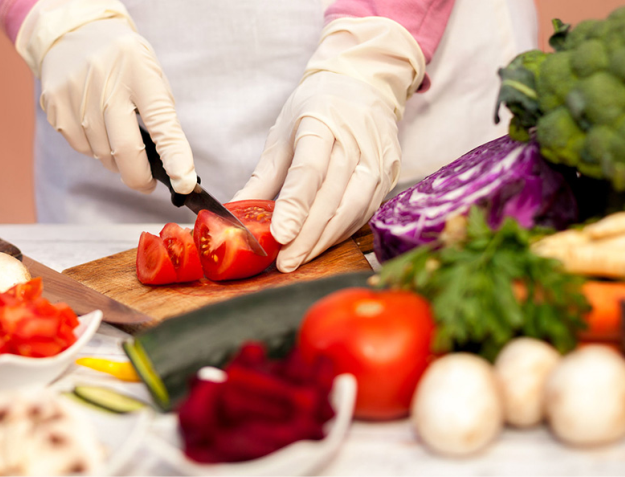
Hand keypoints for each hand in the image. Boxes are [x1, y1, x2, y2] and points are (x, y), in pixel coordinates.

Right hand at [16, 0, 196, 193]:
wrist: (74, 32)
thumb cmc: (123, 62)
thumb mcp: (150, 76)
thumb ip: (160, 117)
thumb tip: (170, 168)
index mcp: (139, 71)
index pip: (162, 123)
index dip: (175, 157)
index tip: (184, 182)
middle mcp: (106, 81)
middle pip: (126, 150)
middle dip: (140, 177)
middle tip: (148, 182)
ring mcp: (76, 94)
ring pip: (102, 154)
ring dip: (115, 159)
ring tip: (117, 134)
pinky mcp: (55, 105)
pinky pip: (81, 146)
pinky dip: (93, 147)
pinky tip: (95, 125)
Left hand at [233, 17, 425, 271]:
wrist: (364, 83)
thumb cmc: (317, 108)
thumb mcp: (282, 133)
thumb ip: (263, 177)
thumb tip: (234, 212)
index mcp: (321, 124)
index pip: (308, 171)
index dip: (294, 207)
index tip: (280, 236)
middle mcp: (354, 141)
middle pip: (331, 197)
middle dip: (307, 236)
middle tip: (285, 262)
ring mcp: (377, 159)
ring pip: (353, 209)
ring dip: (325, 240)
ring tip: (300, 259)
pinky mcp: (389, 173)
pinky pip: (365, 211)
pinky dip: (342, 232)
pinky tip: (323, 243)